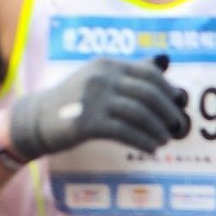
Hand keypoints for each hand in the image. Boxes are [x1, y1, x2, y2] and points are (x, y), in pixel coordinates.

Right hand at [7, 56, 190, 159]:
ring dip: (158, 130)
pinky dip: (143, 141)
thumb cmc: (75, 102)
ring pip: (139, 113)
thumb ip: (127, 76)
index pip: (148, 73)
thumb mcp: (98, 80)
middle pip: (148, 93)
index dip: (168, 90)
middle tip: (176, 126)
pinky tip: (151, 149)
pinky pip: (125, 132)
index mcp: (107, 65)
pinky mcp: (87, 123)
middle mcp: (101, 78)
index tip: (178, 104)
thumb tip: (164, 66)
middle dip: (168, 111)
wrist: (37, 118)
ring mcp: (93, 99)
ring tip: (165, 140)